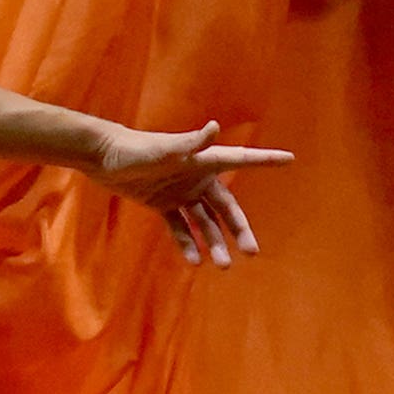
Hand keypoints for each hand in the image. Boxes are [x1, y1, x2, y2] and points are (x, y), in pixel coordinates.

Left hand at [89, 119, 292, 265]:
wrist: (103, 156)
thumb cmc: (135, 149)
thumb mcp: (164, 149)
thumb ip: (190, 142)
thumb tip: (214, 127)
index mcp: (203, 161)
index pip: (241, 160)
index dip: (265, 160)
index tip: (290, 159)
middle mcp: (196, 177)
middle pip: (225, 207)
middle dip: (239, 229)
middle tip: (252, 251)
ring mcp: (180, 191)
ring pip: (204, 222)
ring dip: (214, 243)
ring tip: (223, 266)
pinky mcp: (162, 202)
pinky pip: (180, 227)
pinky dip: (187, 243)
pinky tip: (194, 261)